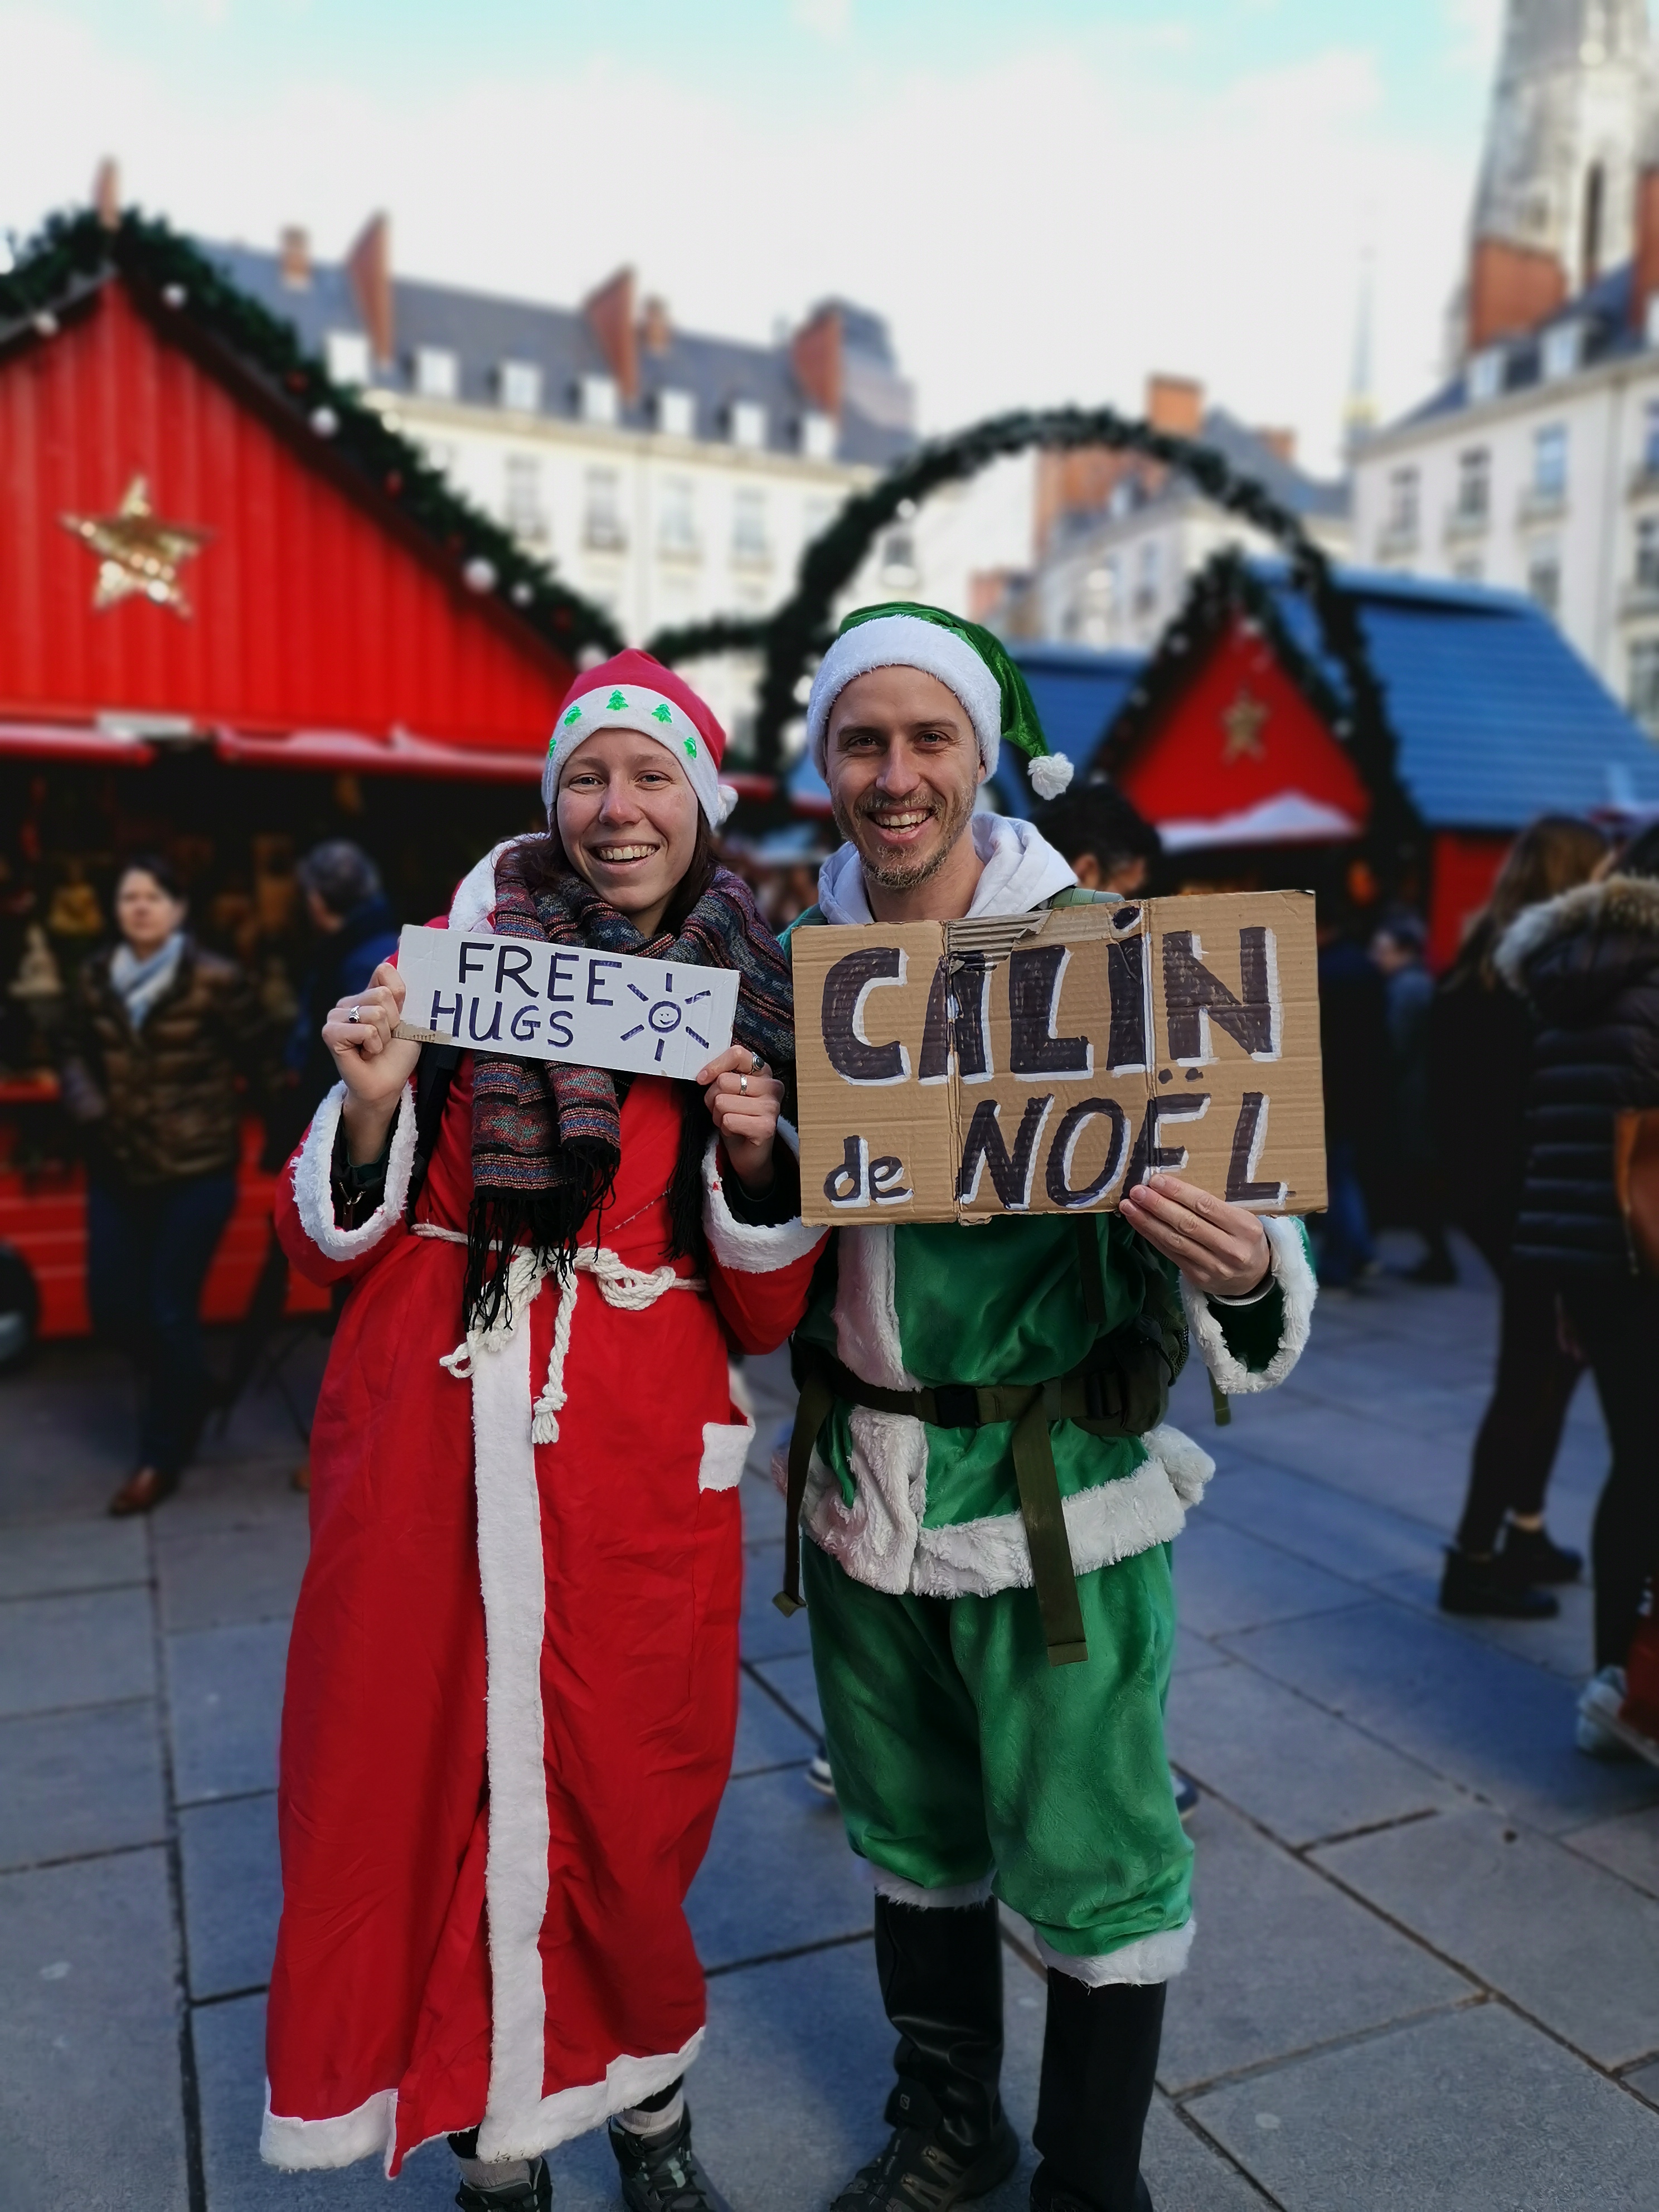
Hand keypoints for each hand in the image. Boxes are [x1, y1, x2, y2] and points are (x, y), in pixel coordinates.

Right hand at [322, 962, 419, 1161]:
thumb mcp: (408, 1019)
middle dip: (394, 1021)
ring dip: (384, 1035)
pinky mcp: (330, 1032)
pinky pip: (364, 1029)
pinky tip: (365, 1053)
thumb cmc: (397, 1054)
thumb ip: (401, 992)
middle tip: (385, 1039)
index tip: (399, 1018)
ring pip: (375, 1012)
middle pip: (383, 994)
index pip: (384, 971)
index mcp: (366, 994)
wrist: (386, 1084)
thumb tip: (393, 955)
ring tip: (375, 1047)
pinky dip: (373, 1044)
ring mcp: (336, 1015)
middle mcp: (348, 1001)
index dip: (400, 997)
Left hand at [698, 1045, 784, 1194]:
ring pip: (722, 1102)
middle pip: (723, 1081)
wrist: (749, 1153)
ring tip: (729, 1121)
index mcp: (763, 1071)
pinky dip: (724, 1129)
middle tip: (722, 1109)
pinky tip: (735, 1132)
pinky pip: (728, 1120)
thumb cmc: (737, 1117)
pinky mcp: (766, 1127)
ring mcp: (772, 1107)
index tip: (702, 1079)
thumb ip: (721, 1075)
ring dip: (718, 1115)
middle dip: (713, 1098)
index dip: (714, 1065)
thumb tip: (703, 1075)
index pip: (737, 1053)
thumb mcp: (728, 1091)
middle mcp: (772, 1086)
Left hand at [1119, 1174, 1270, 1297]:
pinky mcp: (1198, 1277)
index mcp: (1244, 1227)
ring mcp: (1214, 1266)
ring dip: (1148, 1222)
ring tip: (1129, 1206)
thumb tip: (1170, 1187)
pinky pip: (1171, 1253)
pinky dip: (1152, 1237)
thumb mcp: (1241, 1218)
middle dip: (1158, 1206)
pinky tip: (1138, 1223)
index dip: (1178, 1192)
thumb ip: (1213, 1207)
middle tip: (1137, 1191)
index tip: (1156, 1180)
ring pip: (1175, 1241)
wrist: (1255, 1277)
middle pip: (1188, 1224)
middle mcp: (1230, 1248)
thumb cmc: (1243, 1238)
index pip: (1206, 1206)